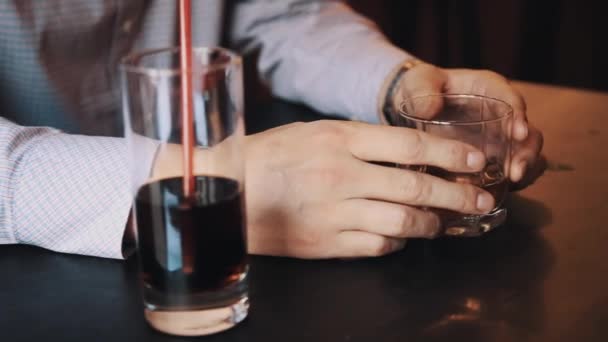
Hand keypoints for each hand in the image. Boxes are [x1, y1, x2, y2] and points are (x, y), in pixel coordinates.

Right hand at [244, 120, 495, 257]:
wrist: (230, 191)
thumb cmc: (272, 156)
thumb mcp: (314, 132)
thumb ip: (359, 140)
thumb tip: (406, 152)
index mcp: (339, 139)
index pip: (409, 146)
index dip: (449, 155)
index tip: (474, 161)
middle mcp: (340, 175)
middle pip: (415, 188)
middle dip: (456, 196)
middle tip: (480, 200)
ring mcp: (334, 213)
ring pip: (402, 223)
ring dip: (431, 224)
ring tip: (444, 223)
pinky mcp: (326, 244)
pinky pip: (377, 247)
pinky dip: (398, 243)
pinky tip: (402, 238)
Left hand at [394, 63, 543, 188]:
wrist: (412, 110)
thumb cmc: (419, 90)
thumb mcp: (417, 82)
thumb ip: (422, 87)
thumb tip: (429, 108)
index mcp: (487, 90)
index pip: (509, 99)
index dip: (518, 115)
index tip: (518, 133)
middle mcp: (500, 116)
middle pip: (527, 132)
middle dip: (527, 151)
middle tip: (516, 169)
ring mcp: (498, 141)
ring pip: (523, 156)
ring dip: (524, 170)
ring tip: (512, 183)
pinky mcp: (491, 161)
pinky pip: (510, 173)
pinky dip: (509, 184)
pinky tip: (497, 194)